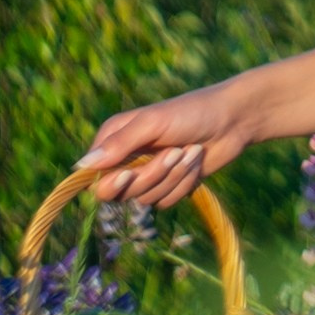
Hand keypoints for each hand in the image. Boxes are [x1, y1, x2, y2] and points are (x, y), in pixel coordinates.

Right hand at [76, 82, 253, 208]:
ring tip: (190, 151)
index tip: (127, 175)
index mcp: (114, 139)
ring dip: (173, 177)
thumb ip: (120, 144)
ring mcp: (148, 176)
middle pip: (118, 193)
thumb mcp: (153, 122)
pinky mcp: (169, 187)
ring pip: (145, 199)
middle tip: (173, 153)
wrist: (232, 121)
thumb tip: (82, 166)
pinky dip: (184, 184)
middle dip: (149, 177)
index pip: (93, 177)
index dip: (108, 182)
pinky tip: (196, 161)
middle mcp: (126, 160)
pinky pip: (166, 202)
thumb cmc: (191, 112)